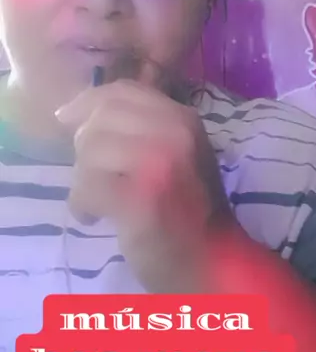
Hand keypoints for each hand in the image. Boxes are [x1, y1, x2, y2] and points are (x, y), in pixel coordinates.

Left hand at [56, 69, 231, 291]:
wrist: (213, 261)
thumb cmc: (189, 209)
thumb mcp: (178, 152)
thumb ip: (142, 126)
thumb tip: (80, 111)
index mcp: (184, 118)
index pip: (125, 90)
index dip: (89, 100)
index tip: (67, 118)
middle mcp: (175, 133)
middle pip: (102, 117)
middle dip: (86, 146)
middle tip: (92, 175)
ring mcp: (160, 164)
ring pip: (91, 150)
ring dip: (82, 179)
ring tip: (96, 202)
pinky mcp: (142, 199)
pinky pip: (88, 186)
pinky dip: (82, 204)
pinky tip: (94, 217)